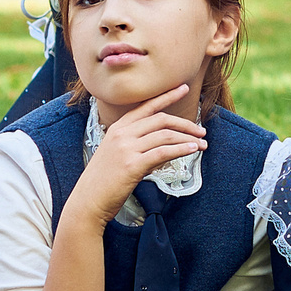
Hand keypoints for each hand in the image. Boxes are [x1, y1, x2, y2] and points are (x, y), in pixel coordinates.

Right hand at [66, 87, 205, 229]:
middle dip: (185, 123)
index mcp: (118, 128)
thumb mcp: (117, 155)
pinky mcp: (132, 165)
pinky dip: (181, 149)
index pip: (147, 106)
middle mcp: (122, 134)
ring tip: (202, 144)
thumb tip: (165, 147)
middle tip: (201, 130)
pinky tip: (192, 150)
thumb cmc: (103, 181)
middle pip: (161, 119)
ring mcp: (126, 149)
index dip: (167, 96)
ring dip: (188, 138)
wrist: (87, 202)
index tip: (183, 88)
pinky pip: (163, 152)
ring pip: (165, 135)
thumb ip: (138, 146)